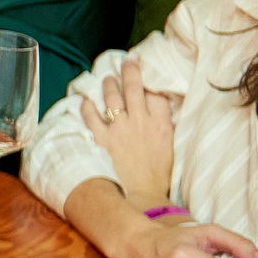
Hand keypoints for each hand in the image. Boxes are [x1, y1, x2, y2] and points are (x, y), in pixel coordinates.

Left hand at [90, 59, 179, 208]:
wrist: (142, 196)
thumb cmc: (159, 177)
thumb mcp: (172, 149)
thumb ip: (166, 128)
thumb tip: (162, 114)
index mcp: (161, 125)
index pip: (156, 95)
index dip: (152, 83)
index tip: (148, 76)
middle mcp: (140, 122)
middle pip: (134, 88)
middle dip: (130, 71)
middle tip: (127, 61)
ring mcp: (120, 129)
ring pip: (112, 97)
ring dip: (108, 84)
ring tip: (106, 78)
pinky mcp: (102, 139)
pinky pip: (91, 117)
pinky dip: (87, 106)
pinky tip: (85, 100)